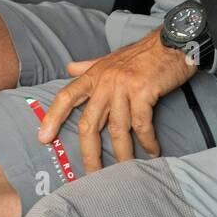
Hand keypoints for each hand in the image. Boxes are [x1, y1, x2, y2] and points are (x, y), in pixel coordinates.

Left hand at [37, 29, 196, 172]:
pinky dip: (147, 141)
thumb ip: (90, 66)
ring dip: (122, 153)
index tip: (43, 138)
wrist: (173, 41)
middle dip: (89, 152)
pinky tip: (152, 151)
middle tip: (91, 174)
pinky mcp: (143, 91)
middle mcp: (106, 81)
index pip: (67, 96)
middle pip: (90, 123)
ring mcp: (124, 86)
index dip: (53, 117)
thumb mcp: (113, 57)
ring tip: (126, 169)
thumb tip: (70, 68)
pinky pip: (141, 124)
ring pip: (117, 129)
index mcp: (95, 74)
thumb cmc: (144, 52)